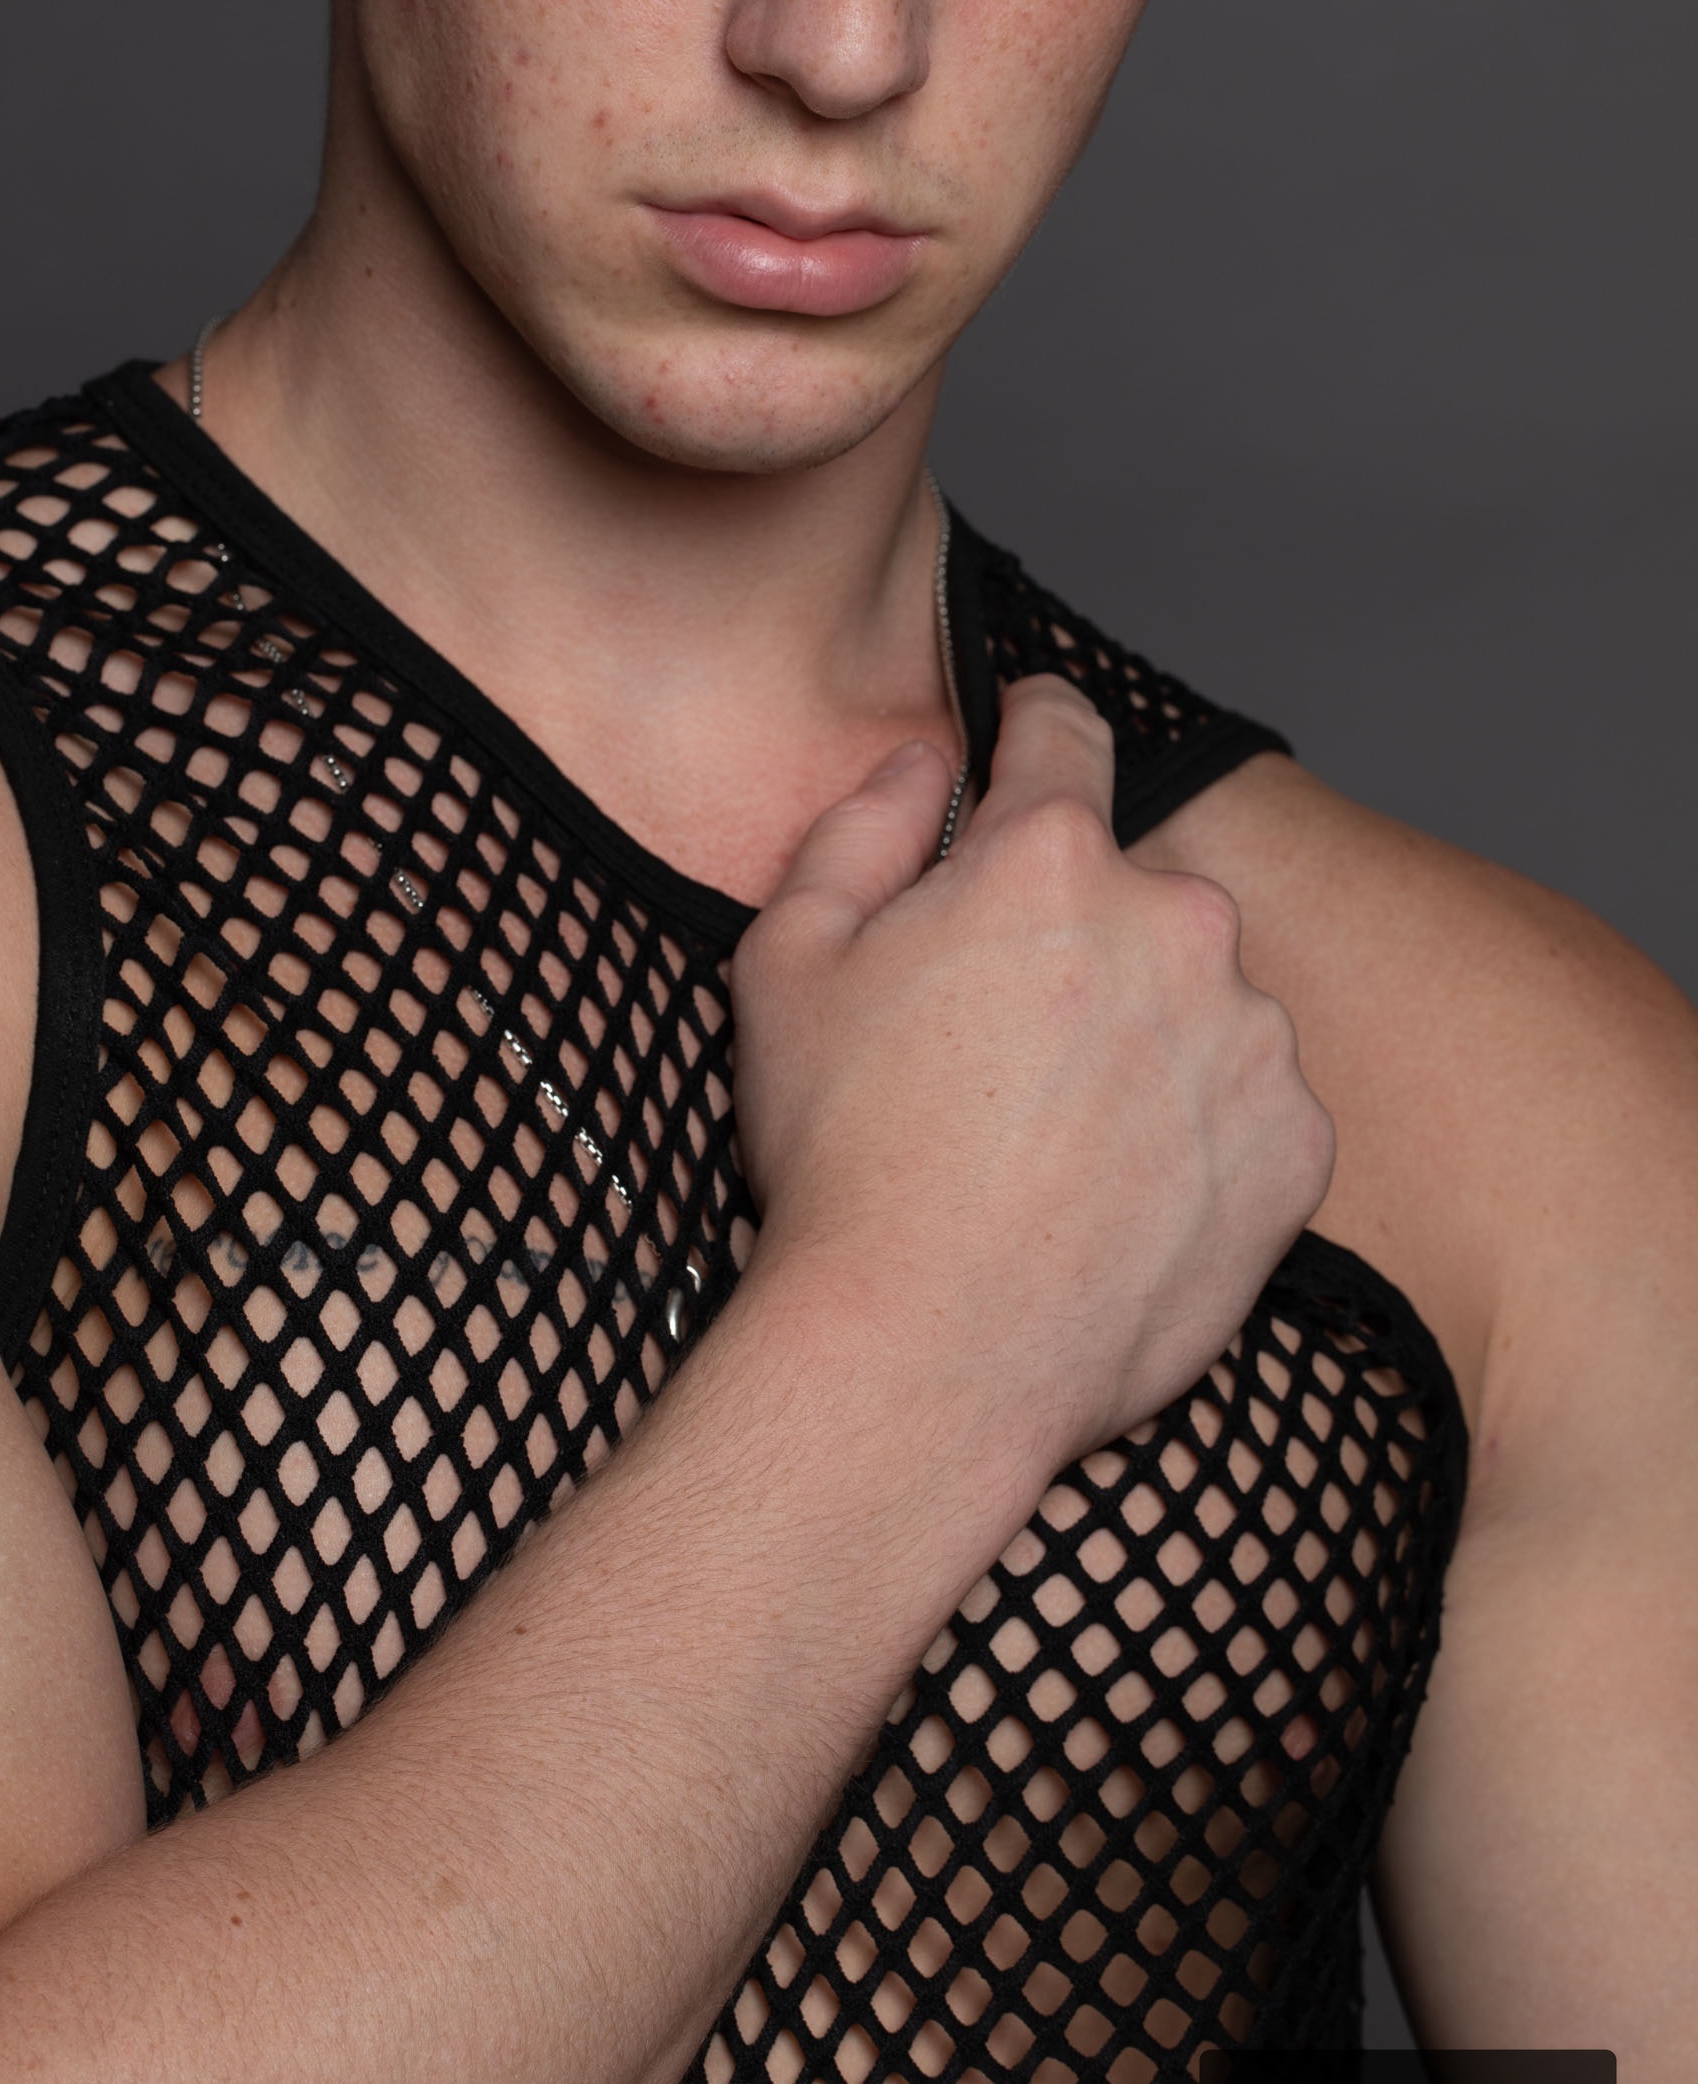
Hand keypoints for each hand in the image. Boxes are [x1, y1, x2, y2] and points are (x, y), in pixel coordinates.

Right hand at [732, 675, 1331, 1519]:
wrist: (927, 1356)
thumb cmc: (842, 1157)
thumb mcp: (786, 963)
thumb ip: (860, 830)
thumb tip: (923, 763)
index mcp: (1050, 861)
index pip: (1065, 734)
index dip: (1035, 728)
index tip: (1030, 737)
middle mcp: (1176, 924)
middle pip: (1130, 892)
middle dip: (1074, 938)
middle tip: (993, 1042)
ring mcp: (1251, 1038)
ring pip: (1198, 1002)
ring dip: (1144, 1038)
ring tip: (1051, 1140)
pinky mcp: (1296, 1149)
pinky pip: (1250, 1108)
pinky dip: (1196, 1134)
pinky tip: (1112, 1192)